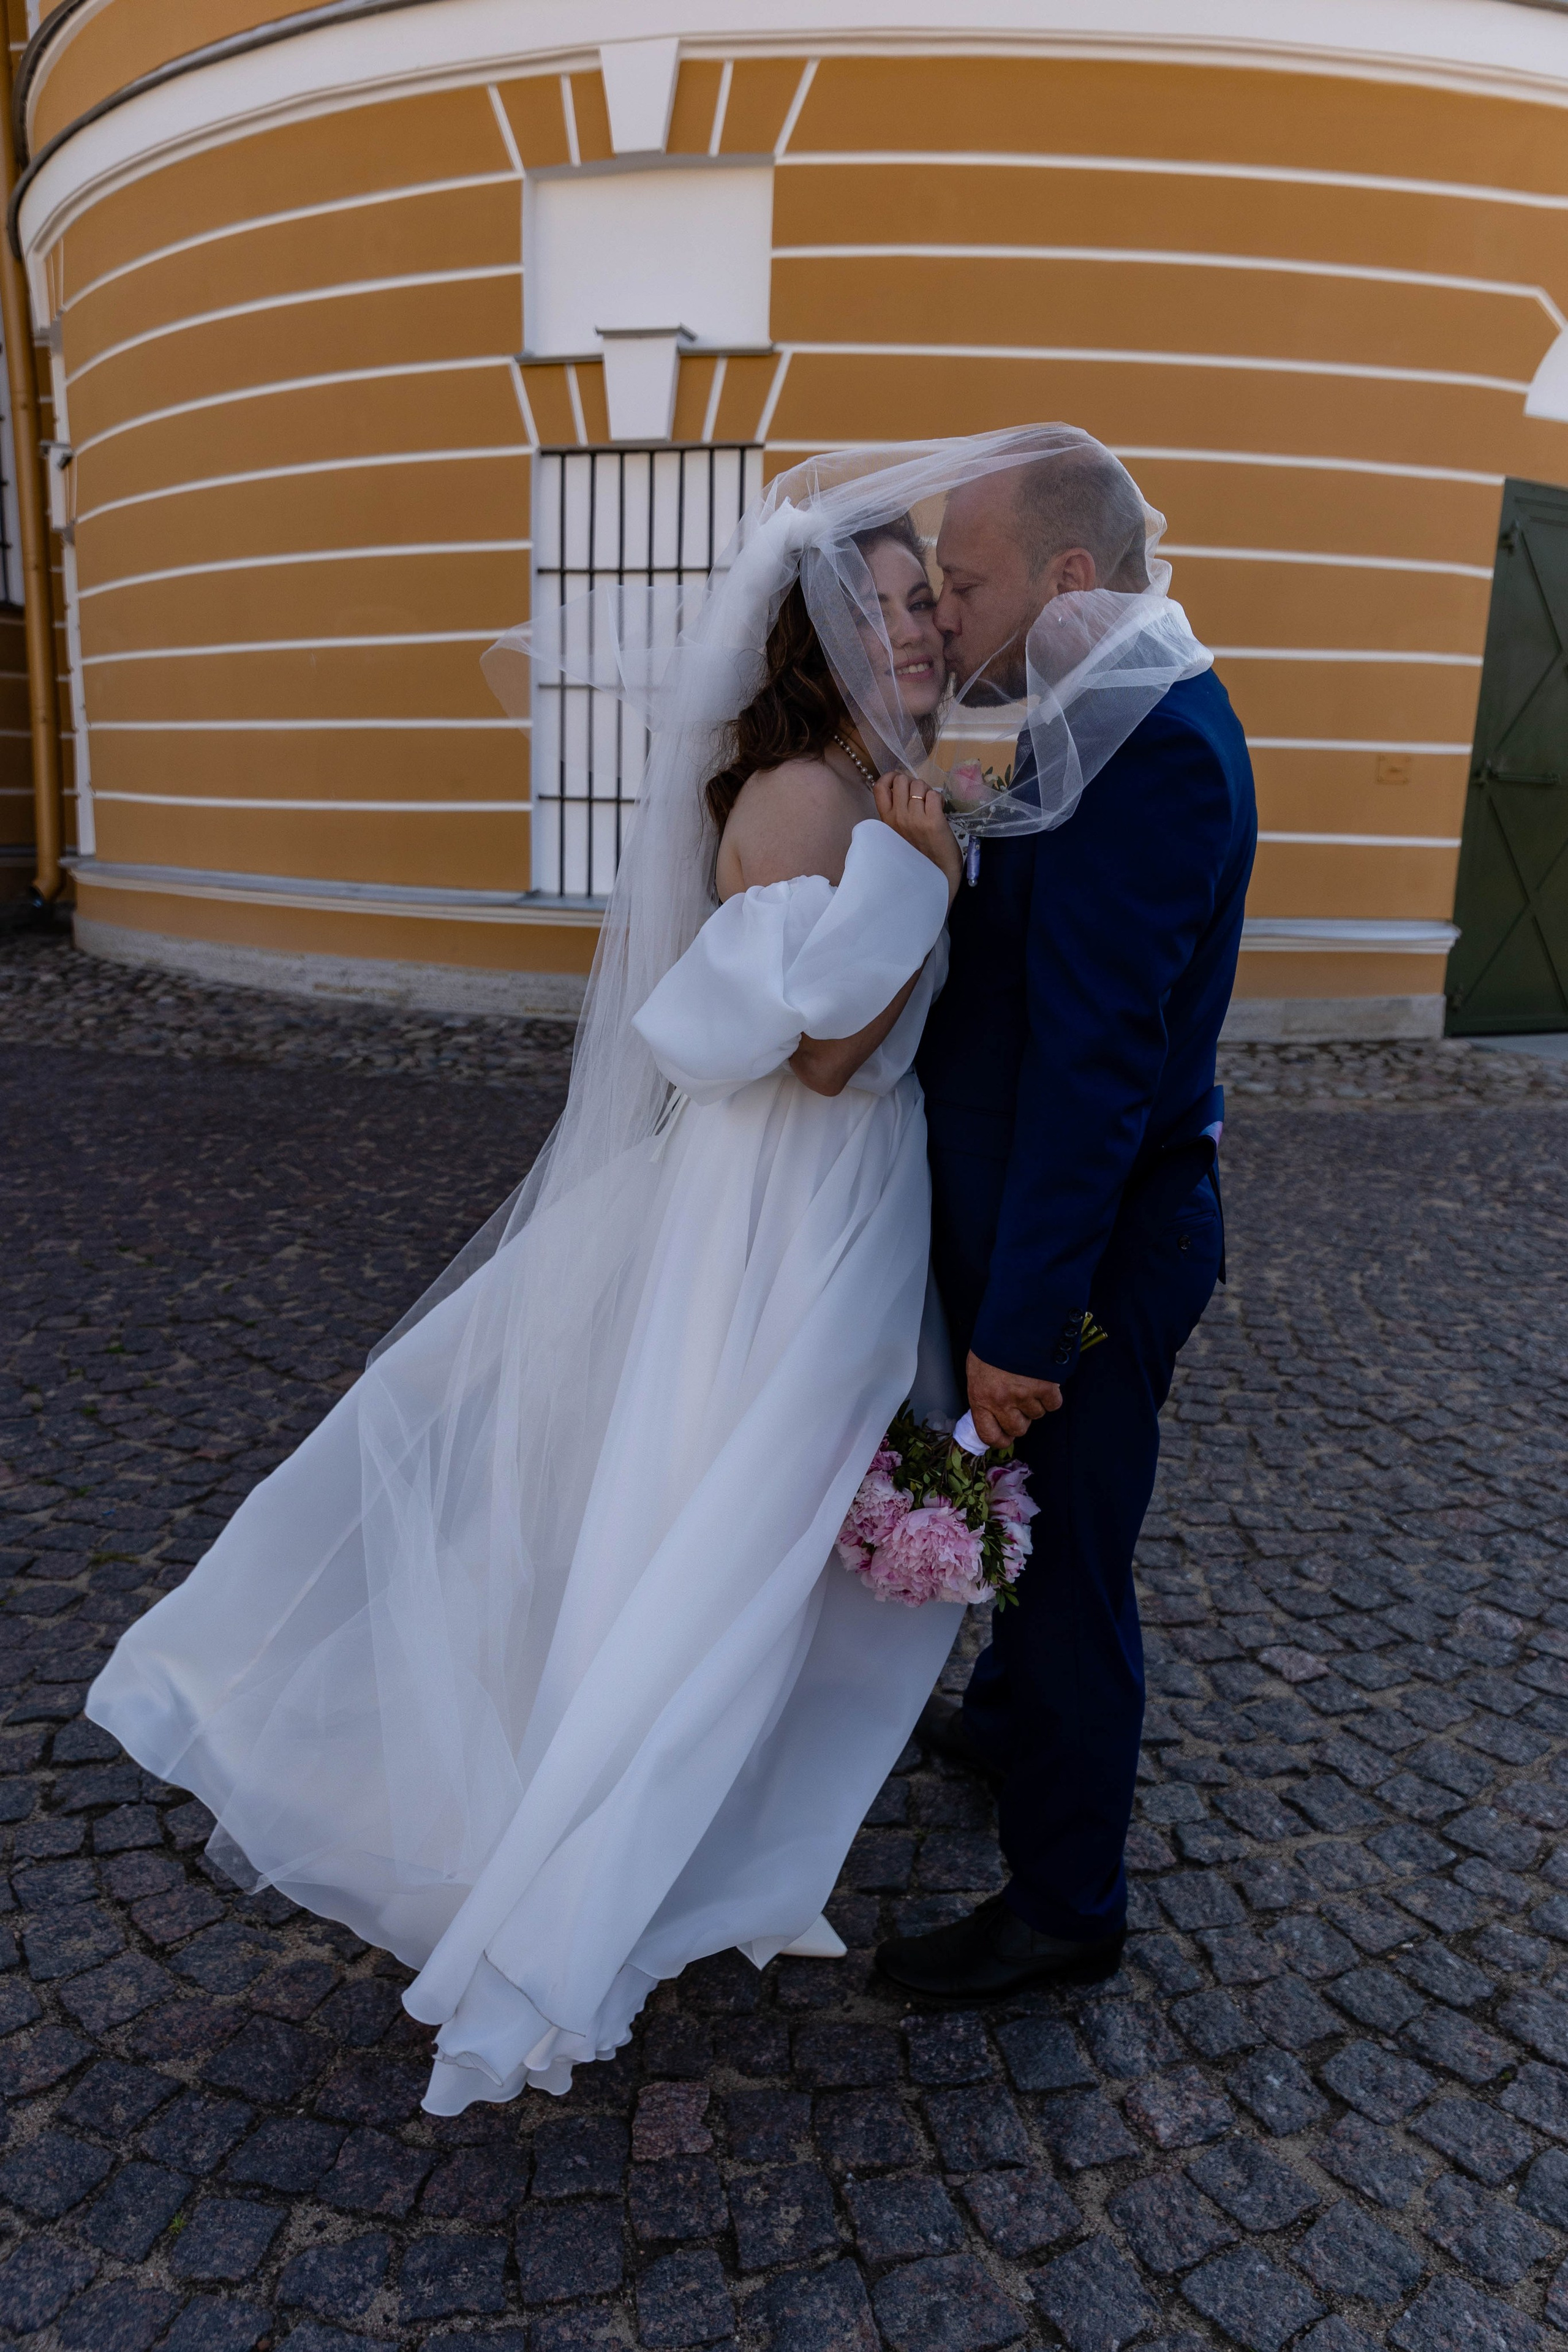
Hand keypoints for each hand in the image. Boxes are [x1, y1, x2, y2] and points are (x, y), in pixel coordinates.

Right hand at [872, 770, 962, 904]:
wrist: (936, 875)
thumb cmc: (917, 855)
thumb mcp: (898, 833)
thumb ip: (896, 812)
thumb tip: (903, 788)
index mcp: (886, 821)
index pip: (879, 787)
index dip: (891, 777)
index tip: (900, 782)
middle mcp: (897, 818)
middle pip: (902, 780)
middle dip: (913, 783)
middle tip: (920, 798)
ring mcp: (915, 819)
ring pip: (919, 785)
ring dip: (927, 791)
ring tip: (930, 807)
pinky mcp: (933, 822)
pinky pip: (934, 795)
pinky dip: (938, 799)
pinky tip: (940, 811)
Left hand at [966, 1351, 1062, 1446]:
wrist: (1014, 1320)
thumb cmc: (992, 1344)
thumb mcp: (977, 1371)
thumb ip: (984, 1396)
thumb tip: (993, 1418)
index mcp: (980, 1397)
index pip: (989, 1435)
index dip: (1000, 1439)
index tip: (1005, 1436)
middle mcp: (1002, 1400)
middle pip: (1018, 1429)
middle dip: (1020, 1420)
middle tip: (1019, 1403)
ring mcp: (1024, 1395)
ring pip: (1037, 1415)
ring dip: (1035, 1404)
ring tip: (1029, 1383)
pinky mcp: (1045, 1386)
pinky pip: (1053, 1404)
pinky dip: (1051, 1395)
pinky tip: (1043, 1380)